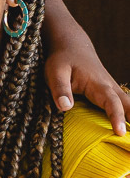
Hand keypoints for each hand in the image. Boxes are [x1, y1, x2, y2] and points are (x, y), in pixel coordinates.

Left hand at [43, 0, 128, 134]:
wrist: (72, 45)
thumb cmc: (62, 59)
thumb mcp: (55, 72)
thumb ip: (60, 89)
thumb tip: (65, 107)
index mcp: (98, 84)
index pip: (111, 103)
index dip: (116, 117)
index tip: (120, 132)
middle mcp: (110, 88)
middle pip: (129, 105)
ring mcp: (113, 90)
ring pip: (129, 105)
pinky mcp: (111, 93)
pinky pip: (125, 105)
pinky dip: (129, 114)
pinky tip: (128, 127)